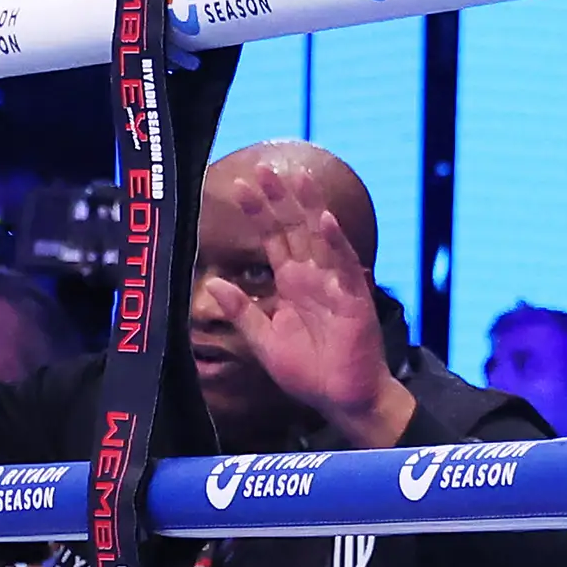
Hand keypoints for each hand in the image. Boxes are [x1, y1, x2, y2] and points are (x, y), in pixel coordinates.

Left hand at [197, 161, 412, 446]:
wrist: (341, 398)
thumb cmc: (308, 371)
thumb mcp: (263, 339)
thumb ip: (242, 311)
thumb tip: (213, 285)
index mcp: (292, 283)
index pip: (273, 239)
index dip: (259, 212)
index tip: (240, 185)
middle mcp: (313, 277)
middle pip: (295, 228)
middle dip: (279, 199)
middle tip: (262, 169)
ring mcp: (335, 285)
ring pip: (321, 238)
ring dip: (309, 208)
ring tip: (297, 178)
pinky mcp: (353, 299)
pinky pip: (344, 266)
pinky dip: (335, 243)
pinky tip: (325, 221)